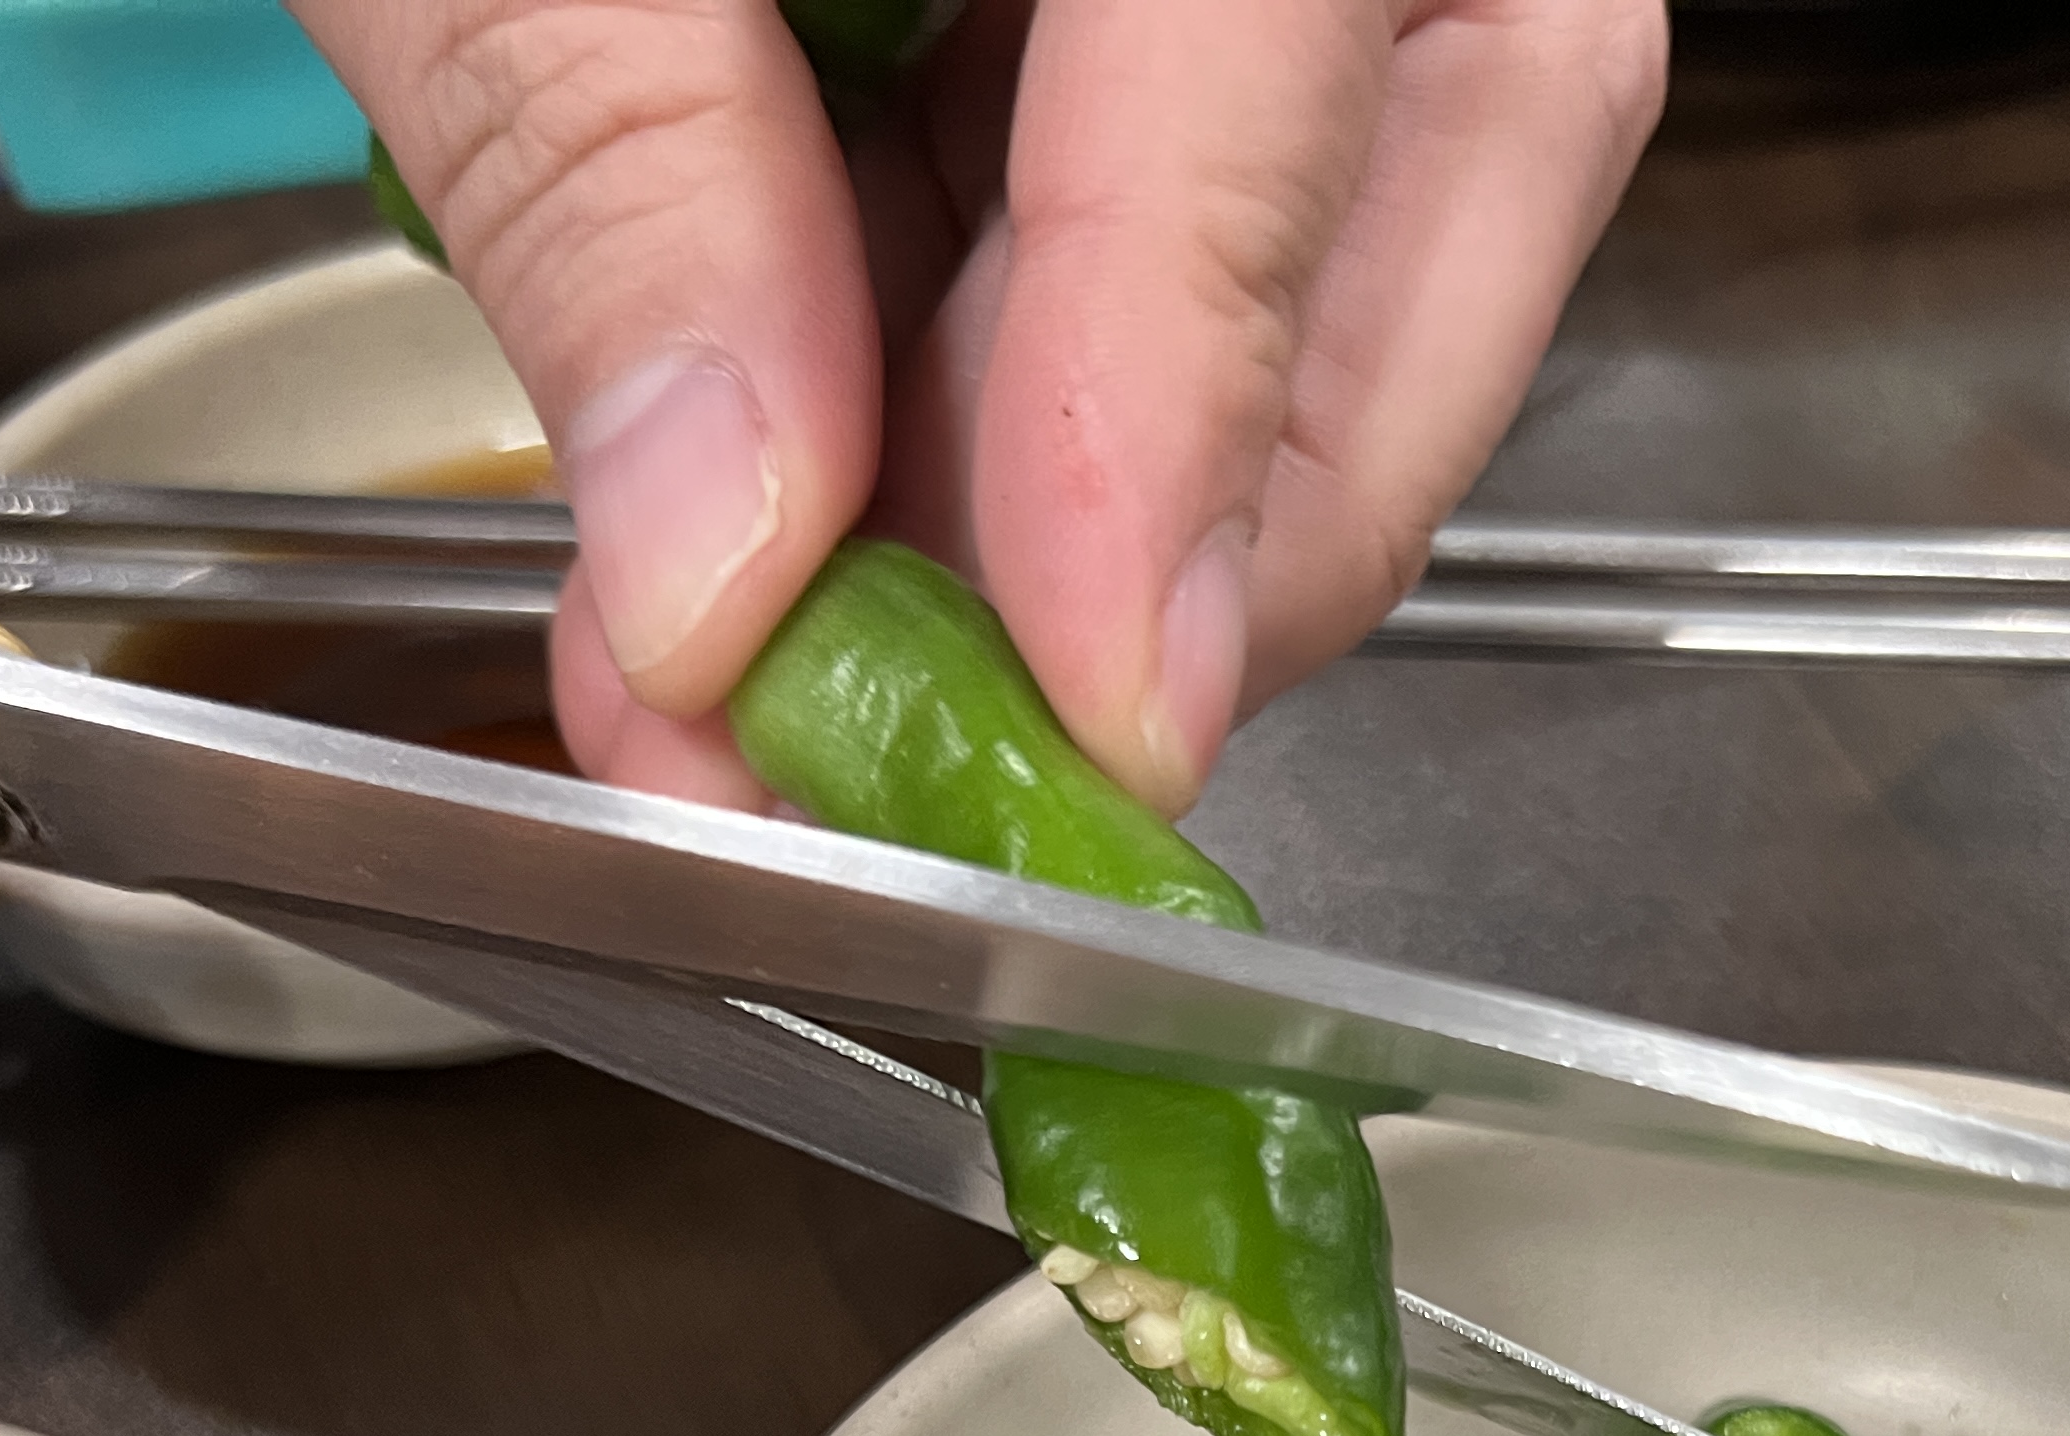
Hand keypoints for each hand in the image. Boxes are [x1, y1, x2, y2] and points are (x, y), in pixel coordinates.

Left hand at [300, 0, 1668, 818]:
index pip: (1309, 13)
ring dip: (1139, 448)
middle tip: (1016, 730)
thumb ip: (596, 142)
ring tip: (874, 617)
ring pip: (1380, 153)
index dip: (1212, 375)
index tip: (1099, 682)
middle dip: (1258, 479)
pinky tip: (856, 443)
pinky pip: (1197, 123)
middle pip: (1473, 105)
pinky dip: (1041, 335)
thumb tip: (719, 565)